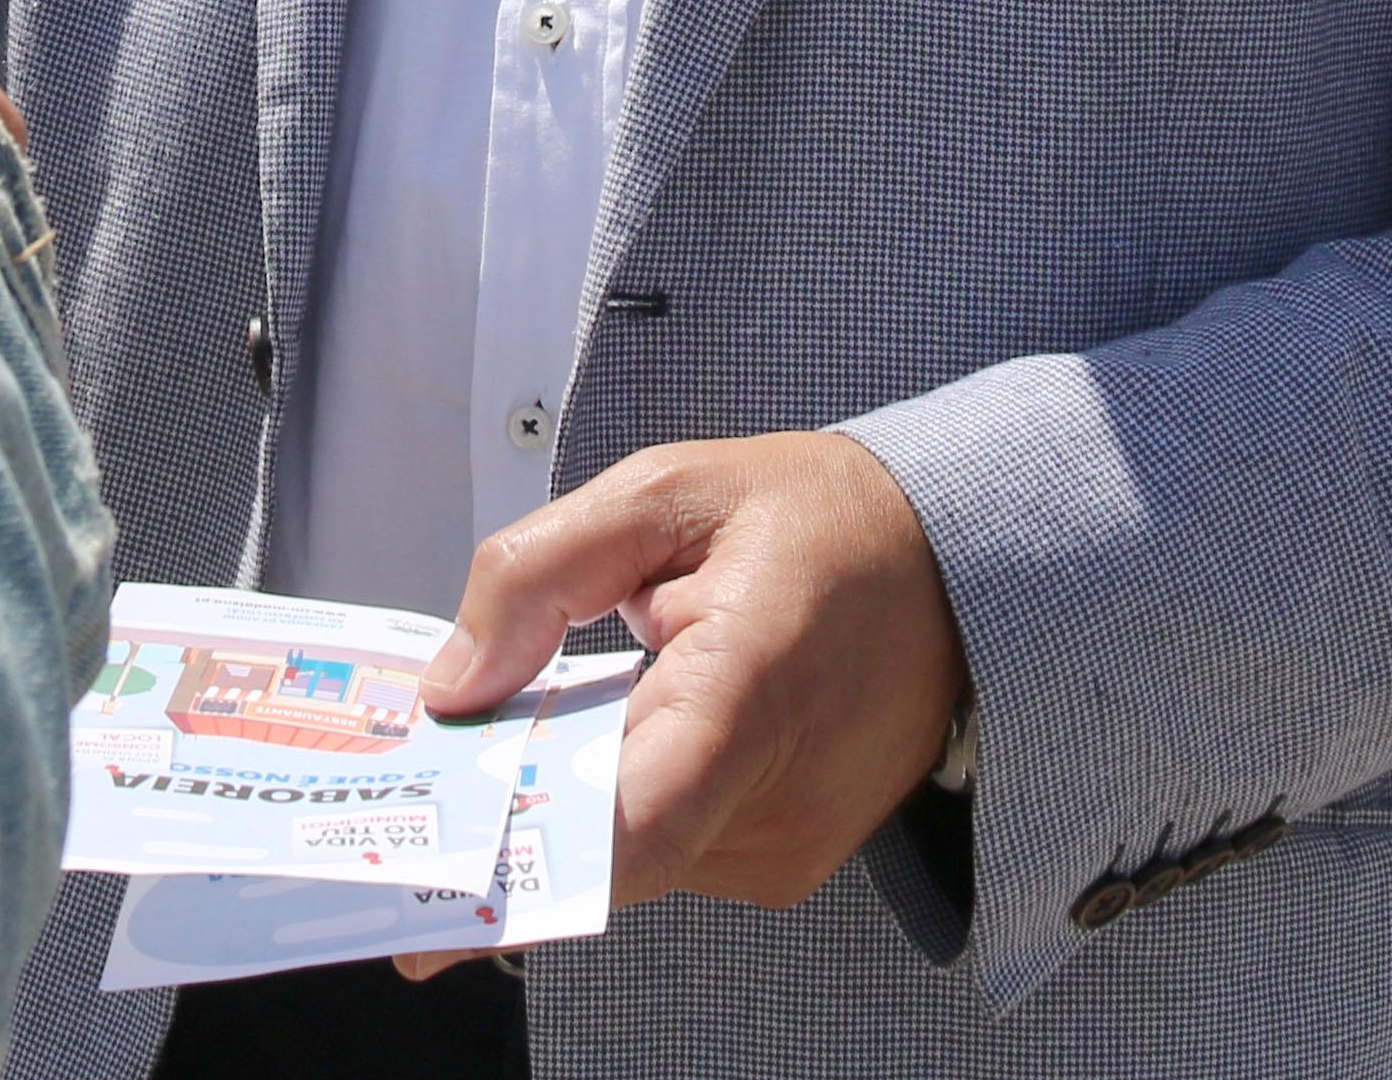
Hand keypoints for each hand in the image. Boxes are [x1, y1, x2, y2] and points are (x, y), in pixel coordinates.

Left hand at [395, 432, 965, 969]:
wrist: (959, 566)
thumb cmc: (820, 520)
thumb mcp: (665, 491)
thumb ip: (538, 574)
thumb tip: (452, 685)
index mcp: (750, 691)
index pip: (631, 826)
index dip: (524, 867)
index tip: (432, 900)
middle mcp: (780, 799)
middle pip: (603, 844)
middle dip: (514, 809)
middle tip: (439, 775)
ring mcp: (791, 846)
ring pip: (630, 848)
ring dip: (581, 790)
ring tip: (587, 701)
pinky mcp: (790, 864)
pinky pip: (671, 846)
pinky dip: (631, 796)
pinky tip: (639, 726)